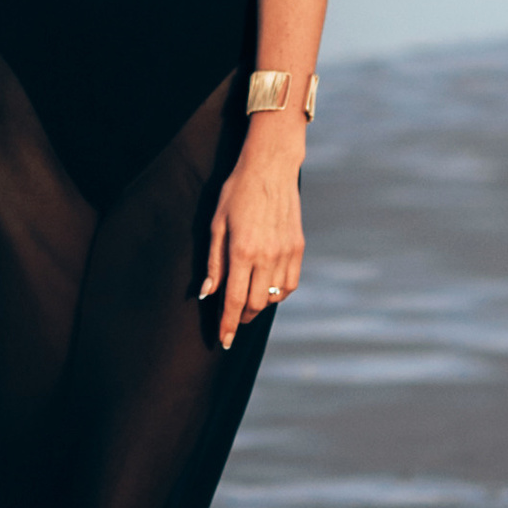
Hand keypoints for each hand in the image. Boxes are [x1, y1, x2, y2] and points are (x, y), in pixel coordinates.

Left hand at [200, 127, 304, 347]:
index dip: (228, 324)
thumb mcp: (217, 224)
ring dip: (259, 306)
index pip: (234, 300)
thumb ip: (214, 262)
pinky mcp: (298, 248)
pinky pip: (290, 284)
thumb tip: (208, 293)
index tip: (224, 341)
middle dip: (242, 318)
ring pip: (274, 297)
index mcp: (242, 251)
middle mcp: (266, 256)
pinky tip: (268, 291)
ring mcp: (285, 253)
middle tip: (232, 320)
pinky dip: (278, 294)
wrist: (271, 167)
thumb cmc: (237, 192)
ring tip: (248, 304)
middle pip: (255, 304)